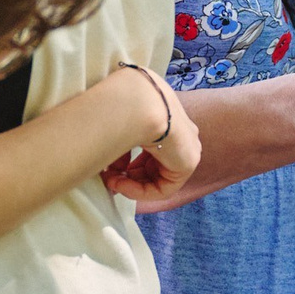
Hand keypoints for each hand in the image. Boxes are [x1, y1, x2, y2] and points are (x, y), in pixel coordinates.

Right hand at [101, 66, 200, 205]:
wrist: (138, 102)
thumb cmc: (123, 106)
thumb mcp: (118, 126)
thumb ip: (117, 146)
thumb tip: (107, 166)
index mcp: (166, 120)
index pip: (148, 150)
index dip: (126, 162)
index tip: (107, 167)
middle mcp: (181, 133)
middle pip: (153, 166)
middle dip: (127, 174)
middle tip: (106, 176)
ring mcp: (187, 147)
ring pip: (157, 179)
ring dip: (129, 183)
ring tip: (109, 180)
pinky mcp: (188, 162)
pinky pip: (163, 188)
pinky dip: (139, 191)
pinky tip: (119, 183)